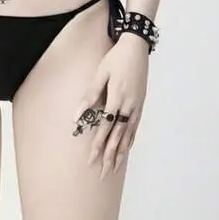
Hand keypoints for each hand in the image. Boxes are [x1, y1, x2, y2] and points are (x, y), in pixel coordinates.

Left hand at [72, 35, 149, 178]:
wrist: (137, 46)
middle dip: (109, 156)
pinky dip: (130, 139)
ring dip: (120, 153)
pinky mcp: (140, 103)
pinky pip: (135, 126)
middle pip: (118, 136)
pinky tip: (126, 148)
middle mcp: (129, 105)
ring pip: (128, 135)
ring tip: (114, 168)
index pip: (105, 127)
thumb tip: (77, 114)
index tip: (91, 159)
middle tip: (102, 174)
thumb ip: (90, 95)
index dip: (98, 144)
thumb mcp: (100, 73)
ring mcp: (137, 106)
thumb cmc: (116, 58)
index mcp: (117, 98)